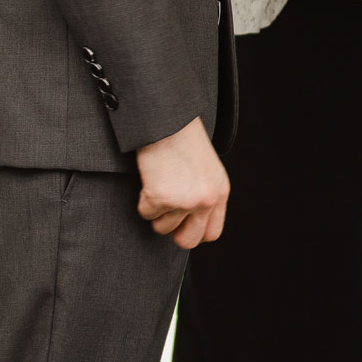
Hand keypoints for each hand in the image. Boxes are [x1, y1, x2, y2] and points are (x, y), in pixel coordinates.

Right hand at [135, 117, 229, 249]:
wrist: (167, 120)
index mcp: (220, 192)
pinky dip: (142, 199)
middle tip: (164, 211)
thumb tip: (188, 223)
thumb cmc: (181, 139)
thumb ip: (203, 195)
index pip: (211, 233)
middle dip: (172, 231)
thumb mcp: (205, 169)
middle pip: (188, 241)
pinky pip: (146, 213)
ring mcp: (185, 201)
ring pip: (162, 228)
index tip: (181, 224)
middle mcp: (207, 200)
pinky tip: (150, 176)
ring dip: (155, 210)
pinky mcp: (162, 198)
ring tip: (159, 181)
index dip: (193, 231)